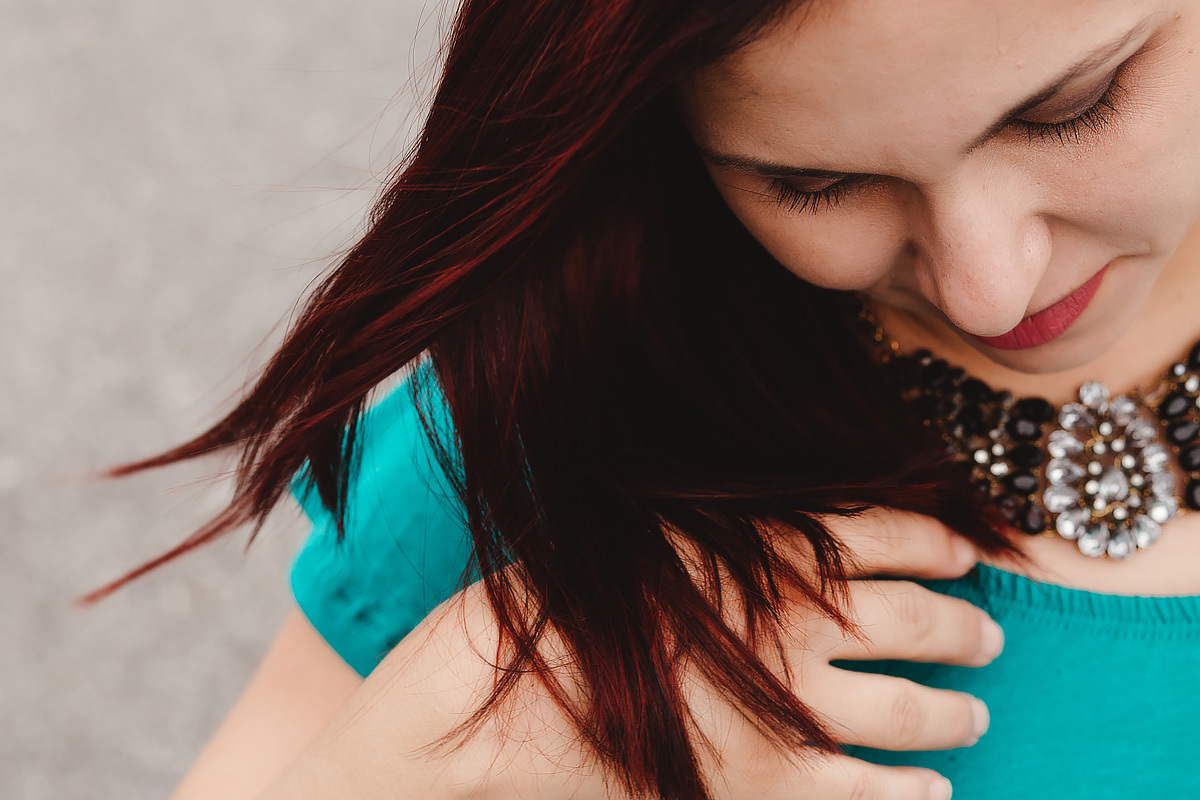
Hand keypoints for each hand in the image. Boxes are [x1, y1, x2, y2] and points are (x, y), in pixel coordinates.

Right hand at [259, 509, 999, 799]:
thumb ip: (708, 540)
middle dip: (962, 625)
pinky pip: (872, 797)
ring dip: (953, 708)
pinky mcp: (769, 794)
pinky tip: (933, 793)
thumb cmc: (529, 633)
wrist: (479, 741)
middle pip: (910, 621)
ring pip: (909, 708)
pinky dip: (913, 793)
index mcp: (747, 555)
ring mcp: (786, 717)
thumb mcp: (618, 552)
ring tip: (975, 712)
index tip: (965, 545)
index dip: (931, 535)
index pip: (873, 530)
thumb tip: (780, 529)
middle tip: (989, 633)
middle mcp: (785, 630)